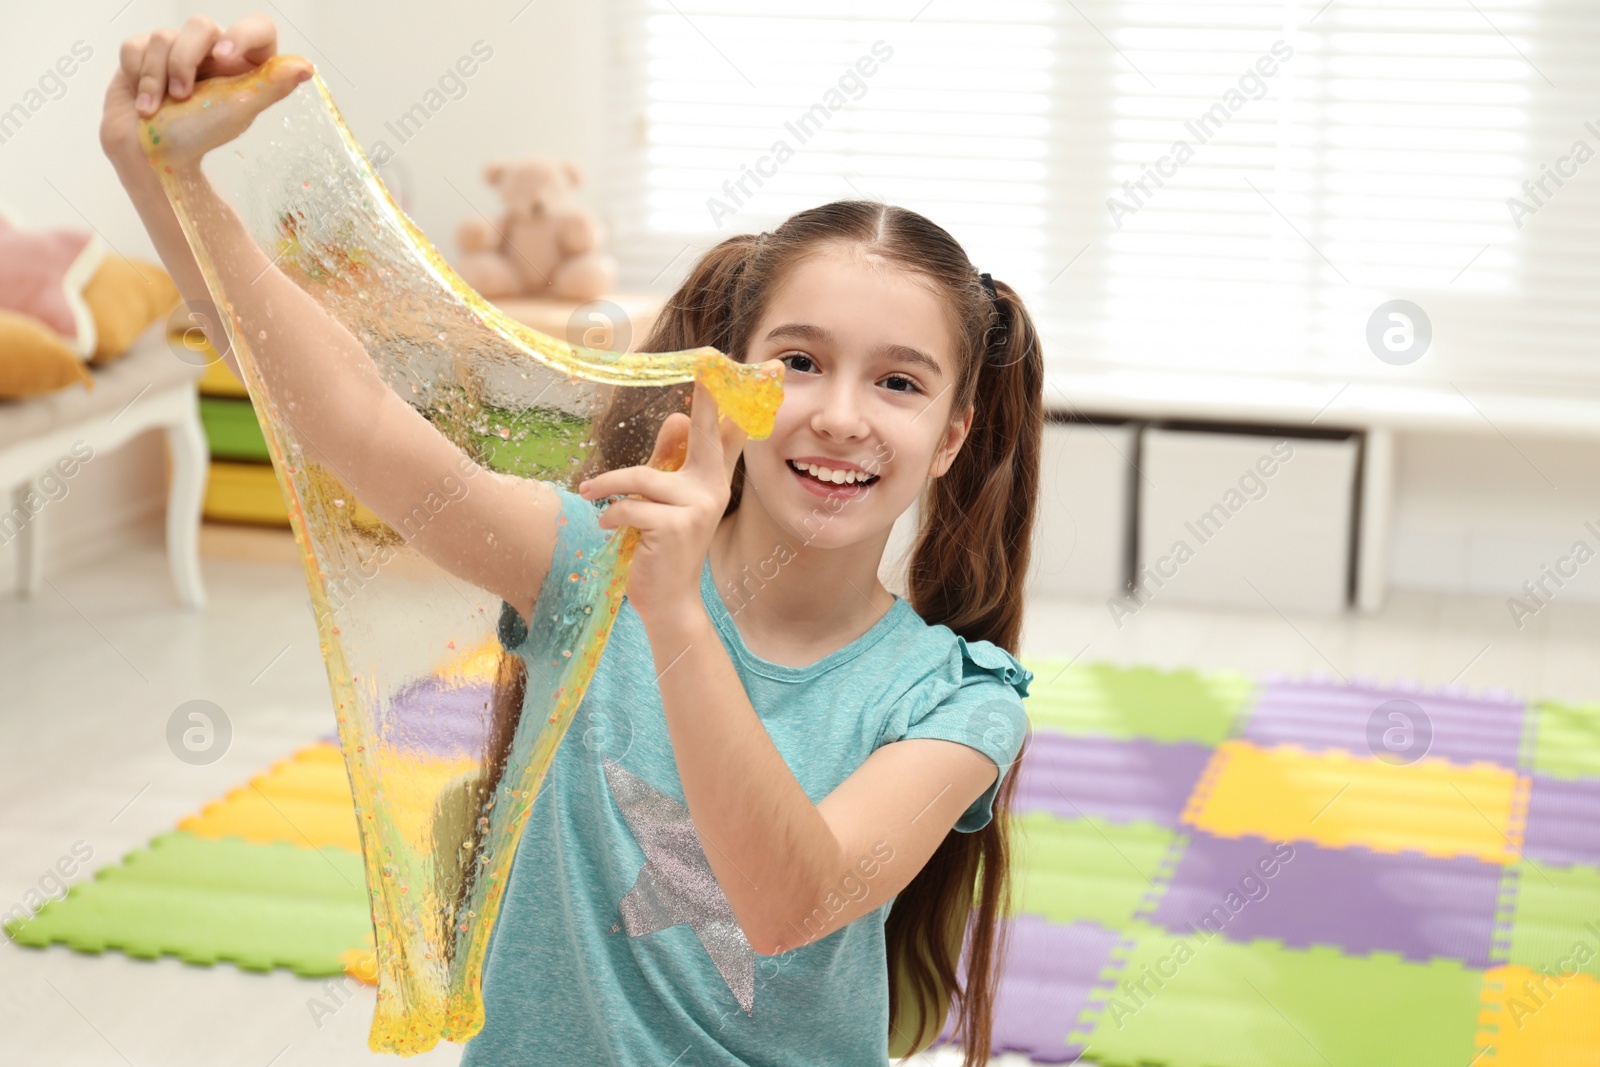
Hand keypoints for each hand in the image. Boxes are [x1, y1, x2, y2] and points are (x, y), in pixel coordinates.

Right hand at [101, 13, 283, 169]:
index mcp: (244, 63)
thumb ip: (271, 86)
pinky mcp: (143, 54)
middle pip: (200, 25)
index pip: (257, 27)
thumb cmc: (198, 136)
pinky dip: (137, 75)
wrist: (150, 155)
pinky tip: (144, 102)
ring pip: (162, 36)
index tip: (224, 56)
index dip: (242, 33)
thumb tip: (306, 68)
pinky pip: (135, 45)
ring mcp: (176, 50)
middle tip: (182, 97)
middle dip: (184, 61)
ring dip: (156, 77)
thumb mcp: (239, 110)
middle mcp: (213, 51)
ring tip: (155, 109)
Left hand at [578, 378, 748, 630]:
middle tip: (708, 356)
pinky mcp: (674, 527)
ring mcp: (696, 508)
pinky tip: (608, 527)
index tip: (765, 367)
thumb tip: (676, 416)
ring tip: (589, 494)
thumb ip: (669, 460)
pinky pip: (628, 506)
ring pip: (641, 478)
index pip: (730, 431)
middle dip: (707, 395)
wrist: (669, 601)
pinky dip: (610, 515)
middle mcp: (711, 489)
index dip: (742, 399)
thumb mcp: (665, 500)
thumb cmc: (663, 548)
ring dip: (607, 486)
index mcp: (711, 479)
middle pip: (705, 432)